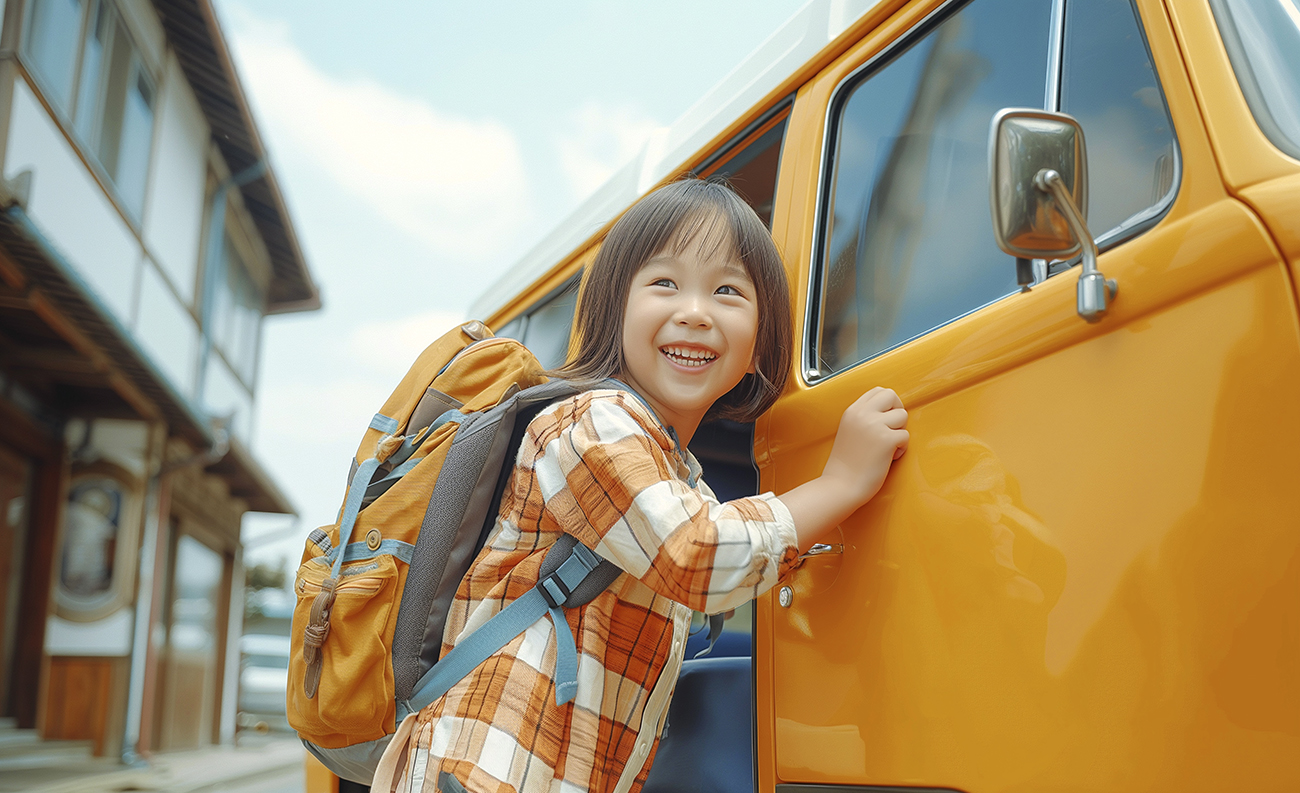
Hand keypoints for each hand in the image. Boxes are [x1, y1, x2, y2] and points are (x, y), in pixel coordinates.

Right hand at [779, 387, 908, 549]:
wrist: (840, 486)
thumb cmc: (845, 465)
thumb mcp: (848, 431)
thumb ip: (863, 418)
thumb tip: (888, 412)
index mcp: (852, 411)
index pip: (877, 391)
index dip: (887, 404)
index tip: (886, 419)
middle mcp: (862, 414)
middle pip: (891, 395)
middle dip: (897, 411)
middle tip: (892, 429)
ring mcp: (874, 425)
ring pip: (902, 415)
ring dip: (899, 432)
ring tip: (887, 447)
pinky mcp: (886, 440)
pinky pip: (905, 436)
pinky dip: (901, 448)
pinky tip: (889, 457)